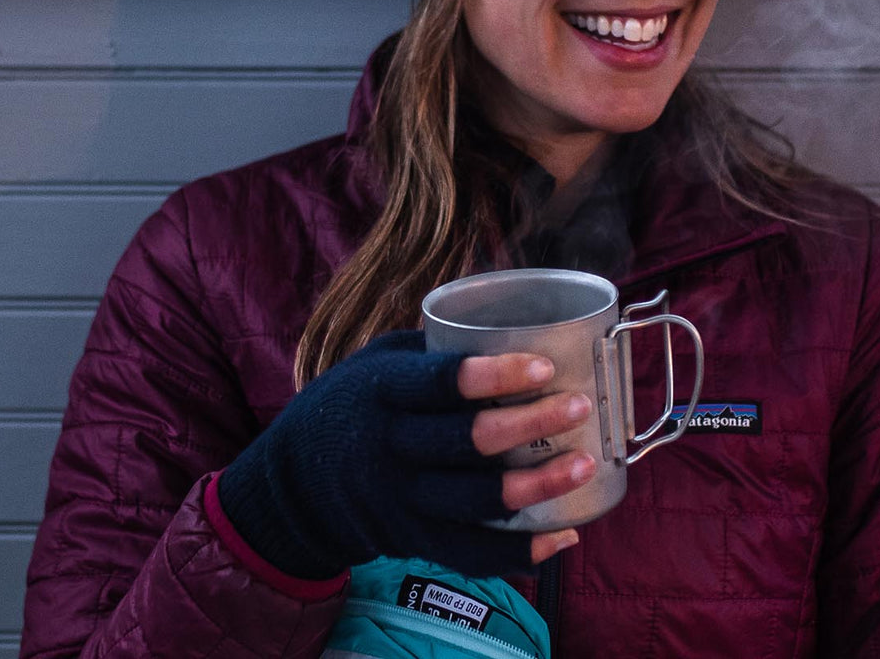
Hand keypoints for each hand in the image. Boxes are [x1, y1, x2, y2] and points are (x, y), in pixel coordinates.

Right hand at [218, 332, 593, 577]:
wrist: (293, 483)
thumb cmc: (351, 403)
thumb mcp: (378, 360)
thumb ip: (434, 348)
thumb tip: (511, 326)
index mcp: (381, 392)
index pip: (440, 383)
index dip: (495, 375)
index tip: (544, 365)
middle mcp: (390, 448)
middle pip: (468, 440)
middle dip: (532, 423)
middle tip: (581, 405)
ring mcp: (401, 500)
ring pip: (477, 501)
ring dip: (539, 484)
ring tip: (586, 460)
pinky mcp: (412, 540)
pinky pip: (472, 552)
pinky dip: (522, 549)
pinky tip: (566, 532)